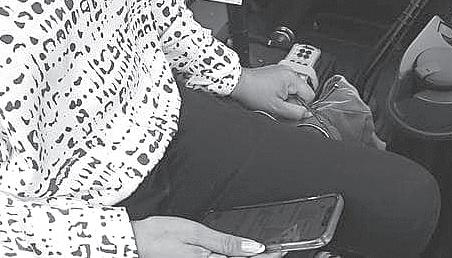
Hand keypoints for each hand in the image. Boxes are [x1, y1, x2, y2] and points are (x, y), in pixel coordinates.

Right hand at [131, 217, 264, 257]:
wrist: (134, 241)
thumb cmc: (159, 234)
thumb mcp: (195, 233)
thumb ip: (224, 242)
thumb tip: (252, 247)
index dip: (265, 255)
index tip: (280, 249)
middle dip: (258, 256)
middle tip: (277, 249)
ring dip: (247, 256)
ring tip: (264, 250)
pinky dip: (232, 255)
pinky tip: (239, 251)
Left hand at [231, 64, 314, 119]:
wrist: (239, 83)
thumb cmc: (253, 92)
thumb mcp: (276, 107)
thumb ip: (295, 112)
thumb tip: (307, 113)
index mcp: (292, 77)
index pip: (310, 95)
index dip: (303, 106)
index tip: (292, 111)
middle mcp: (289, 71)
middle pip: (302, 92)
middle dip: (293, 102)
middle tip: (280, 106)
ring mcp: (283, 71)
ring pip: (293, 90)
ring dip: (287, 98)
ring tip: (273, 100)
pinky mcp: (277, 73)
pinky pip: (286, 86)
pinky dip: (281, 93)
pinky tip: (271, 95)